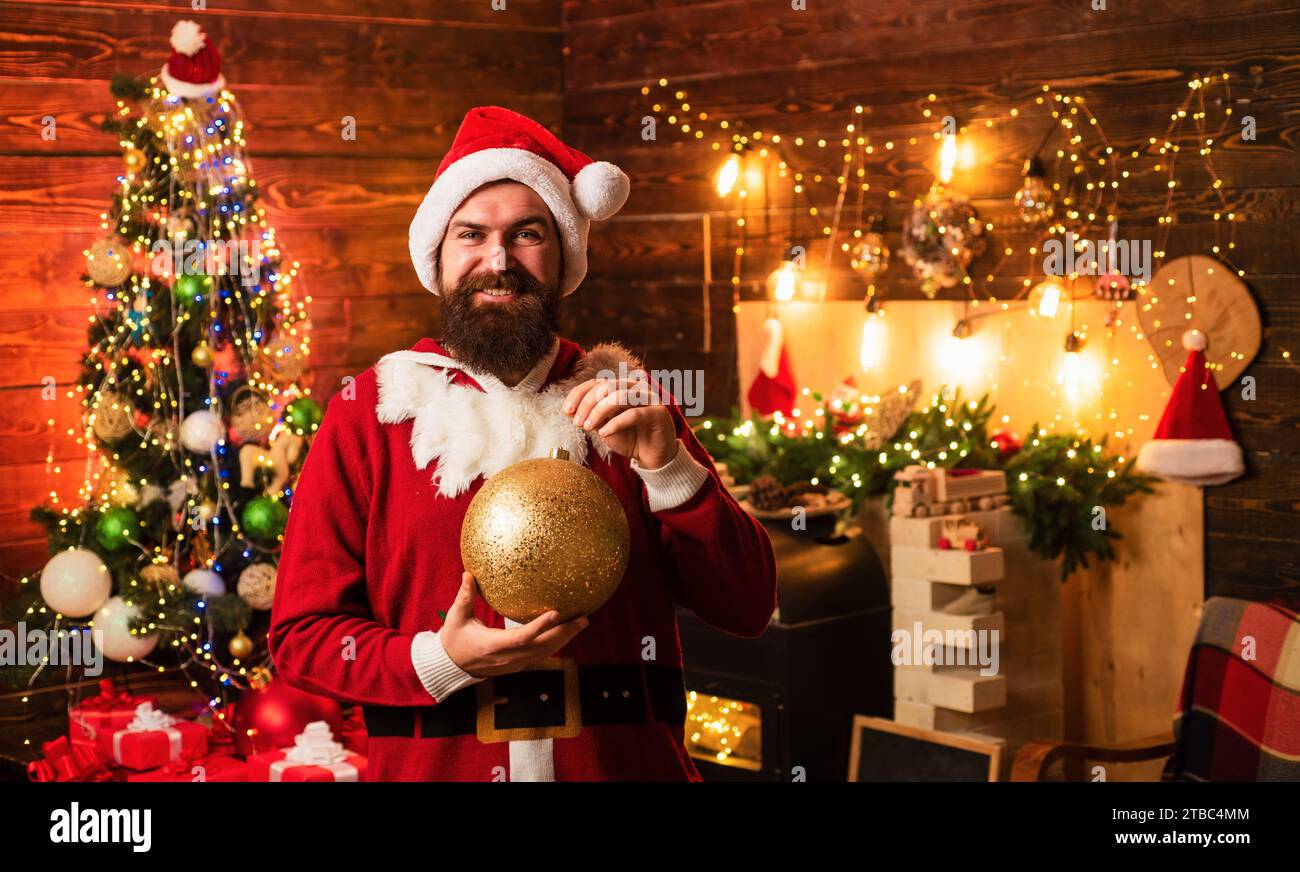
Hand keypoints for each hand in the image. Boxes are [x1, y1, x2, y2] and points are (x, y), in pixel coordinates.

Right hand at [441, 572, 588, 677]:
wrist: (452, 666)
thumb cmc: (454, 639)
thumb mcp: (457, 617)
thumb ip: (465, 597)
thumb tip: (468, 574)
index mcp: (494, 645)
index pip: (523, 637)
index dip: (540, 626)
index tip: (556, 613)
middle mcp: (509, 657)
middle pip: (542, 646)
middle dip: (564, 633)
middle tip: (583, 617)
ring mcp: (515, 663)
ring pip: (545, 652)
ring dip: (565, 638)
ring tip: (582, 622)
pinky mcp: (518, 664)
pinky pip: (541, 654)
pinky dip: (556, 642)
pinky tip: (567, 630)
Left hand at [563, 374, 678, 469]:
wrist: (653, 457)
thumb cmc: (629, 439)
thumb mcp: (604, 428)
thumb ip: (590, 417)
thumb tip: (569, 411)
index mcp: (621, 387)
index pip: (596, 383)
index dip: (579, 394)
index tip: (566, 410)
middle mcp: (635, 387)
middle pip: (606, 386)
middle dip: (587, 404)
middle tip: (577, 422)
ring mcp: (648, 397)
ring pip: (620, 396)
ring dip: (599, 411)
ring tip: (588, 427)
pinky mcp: (657, 412)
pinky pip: (633, 414)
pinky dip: (615, 423)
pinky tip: (604, 433)